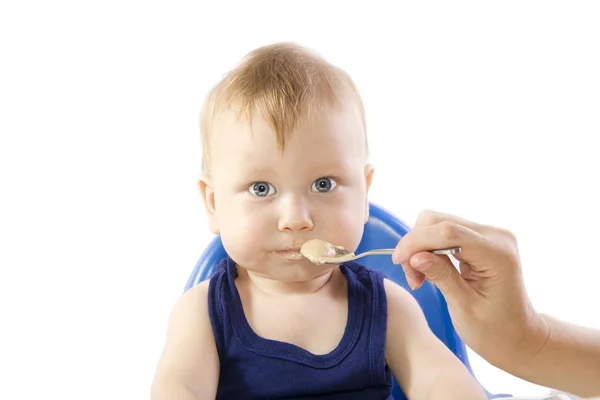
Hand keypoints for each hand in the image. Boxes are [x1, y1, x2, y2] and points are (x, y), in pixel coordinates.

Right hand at [392, 210, 548, 370]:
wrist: (518, 336)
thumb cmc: (495, 330)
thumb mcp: (464, 308)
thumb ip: (441, 277)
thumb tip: (415, 256)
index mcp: (498, 254)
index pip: (448, 232)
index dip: (417, 242)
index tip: (397, 261)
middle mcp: (495, 236)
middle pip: (440, 221)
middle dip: (416, 245)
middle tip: (413, 279)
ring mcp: (488, 234)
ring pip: (437, 223)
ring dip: (420, 247)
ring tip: (420, 278)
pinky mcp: (479, 238)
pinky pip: (444, 232)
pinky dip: (429, 248)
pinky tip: (429, 271)